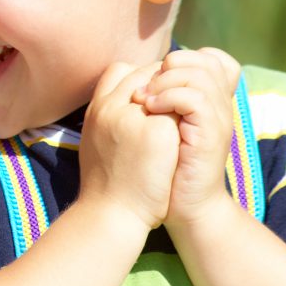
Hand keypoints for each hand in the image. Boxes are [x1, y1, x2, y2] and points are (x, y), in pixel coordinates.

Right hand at [78, 62, 180, 230]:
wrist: (111, 215)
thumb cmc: (106, 184)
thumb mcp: (97, 141)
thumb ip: (110, 118)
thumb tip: (131, 102)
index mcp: (97, 108)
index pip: (121, 70)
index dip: (144, 78)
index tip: (157, 94)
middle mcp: (111, 106)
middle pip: (146, 73)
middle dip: (166, 82)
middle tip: (179, 101)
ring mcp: (133, 117)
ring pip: (165, 86)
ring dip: (176, 98)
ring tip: (185, 118)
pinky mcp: (157, 132)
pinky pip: (178, 109)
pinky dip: (185, 118)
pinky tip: (189, 133)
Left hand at [137, 48, 241, 228]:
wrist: (185, 208)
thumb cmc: (168, 170)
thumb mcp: (165, 128)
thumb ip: (164, 100)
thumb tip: (140, 75)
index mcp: (212, 101)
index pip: (211, 58)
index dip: (183, 59)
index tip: (155, 79)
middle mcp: (220, 106)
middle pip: (207, 60)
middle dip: (171, 65)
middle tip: (146, 87)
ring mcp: (219, 119)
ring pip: (200, 75)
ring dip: (166, 80)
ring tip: (144, 99)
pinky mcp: (212, 135)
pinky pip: (195, 98)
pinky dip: (169, 97)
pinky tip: (150, 109)